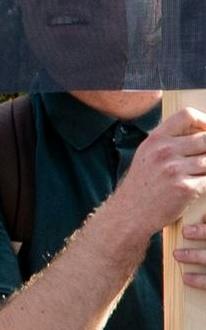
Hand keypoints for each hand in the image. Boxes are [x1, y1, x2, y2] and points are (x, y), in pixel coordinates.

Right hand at [109, 106, 205, 267]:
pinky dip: (205, 183)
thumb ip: (168, 142)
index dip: (204, 121)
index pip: (187, 116)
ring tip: (197, 174)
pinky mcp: (185, 188)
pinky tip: (197, 186)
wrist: (130, 213)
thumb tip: (200, 133)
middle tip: (203, 158)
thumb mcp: (147, 155)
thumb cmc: (141, 185)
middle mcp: (164, 151)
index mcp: (155, 140)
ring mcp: (174, 169)